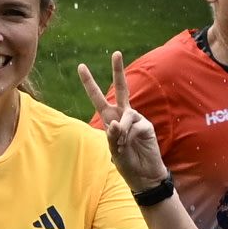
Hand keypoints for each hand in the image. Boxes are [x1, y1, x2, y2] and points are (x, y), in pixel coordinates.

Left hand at [80, 60, 167, 197]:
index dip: (89, 83)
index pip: (98, 98)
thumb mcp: (113, 151)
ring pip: (125, 115)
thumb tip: (116, 124)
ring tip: (123, 145)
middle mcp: (123, 115)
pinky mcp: (146, 125)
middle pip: (121, 88)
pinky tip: (131, 144)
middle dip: (118, 71)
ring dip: (121, 132)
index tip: (81, 67)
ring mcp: (136, 119)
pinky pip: (134, 125)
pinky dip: (129, 135)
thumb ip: (112, 137)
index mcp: (111, 118)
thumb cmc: (127, 163)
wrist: (144, 175)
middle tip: (116, 53)